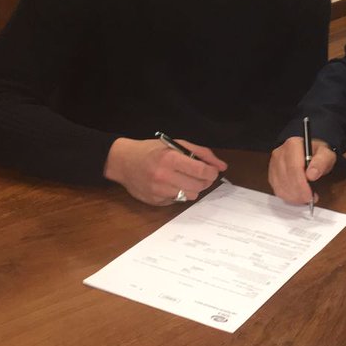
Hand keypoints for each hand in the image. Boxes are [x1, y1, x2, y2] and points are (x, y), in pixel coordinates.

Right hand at [103, 137, 225, 205]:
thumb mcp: (176, 144)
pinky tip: (172, 185)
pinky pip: (177, 201)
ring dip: (193, 188)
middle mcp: (163, 176)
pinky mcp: (155, 201)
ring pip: (190, 196)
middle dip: (205, 180)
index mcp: (170, 158)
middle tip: (201, 175)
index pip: (200, 170)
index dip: (211, 172)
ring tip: (186, 179)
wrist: (123, 161)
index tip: (212, 170)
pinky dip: (179, 194)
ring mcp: (158, 191)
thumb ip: (201, 153)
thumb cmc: (151, 150)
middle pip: (198, 186)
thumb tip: (222, 166)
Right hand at [268, 136, 335, 203]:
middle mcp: (280, 153)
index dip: (301, 185)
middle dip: (298, 193)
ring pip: (279, 185)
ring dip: (293, 196)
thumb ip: (321, 162)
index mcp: (293, 145)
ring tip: (305, 199)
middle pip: (286, 178)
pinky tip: (297, 197)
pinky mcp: (272, 174)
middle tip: (309, 199)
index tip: (310, 195)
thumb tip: (312, 175)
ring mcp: (274, 164)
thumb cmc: (317, 153)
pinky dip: (287, 196)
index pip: (294, 168)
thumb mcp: (326, 155)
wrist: (310, 152)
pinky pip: (276, 189)